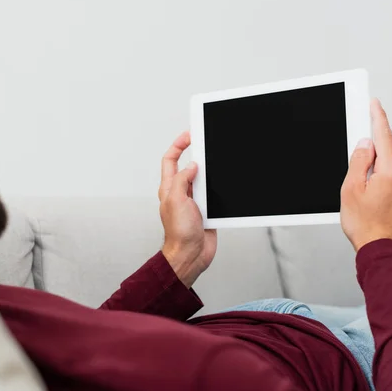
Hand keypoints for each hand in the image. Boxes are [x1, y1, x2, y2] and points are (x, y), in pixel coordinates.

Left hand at [159, 131, 217, 287]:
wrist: (191, 255)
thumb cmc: (179, 233)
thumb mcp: (177, 200)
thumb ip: (182, 180)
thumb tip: (192, 166)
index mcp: (169, 188)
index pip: (170, 160)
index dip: (178, 146)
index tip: (189, 135)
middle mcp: (180, 193)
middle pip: (188, 166)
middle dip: (196, 153)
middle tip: (206, 142)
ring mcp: (193, 201)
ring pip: (202, 179)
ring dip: (209, 171)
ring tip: (216, 161)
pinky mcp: (206, 210)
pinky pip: (213, 194)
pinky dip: (218, 187)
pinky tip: (222, 183)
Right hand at [341, 99, 391, 251]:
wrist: (381, 248)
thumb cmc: (366, 225)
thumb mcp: (351, 189)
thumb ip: (358, 161)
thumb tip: (364, 145)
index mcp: (391, 171)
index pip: (383, 136)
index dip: (377, 117)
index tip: (374, 104)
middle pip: (382, 153)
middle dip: (366, 160)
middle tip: (354, 180)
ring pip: (385, 166)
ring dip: (371, 174)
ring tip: (362, 197)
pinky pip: (390, 177)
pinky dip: (378, 181)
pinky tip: (369, 199)